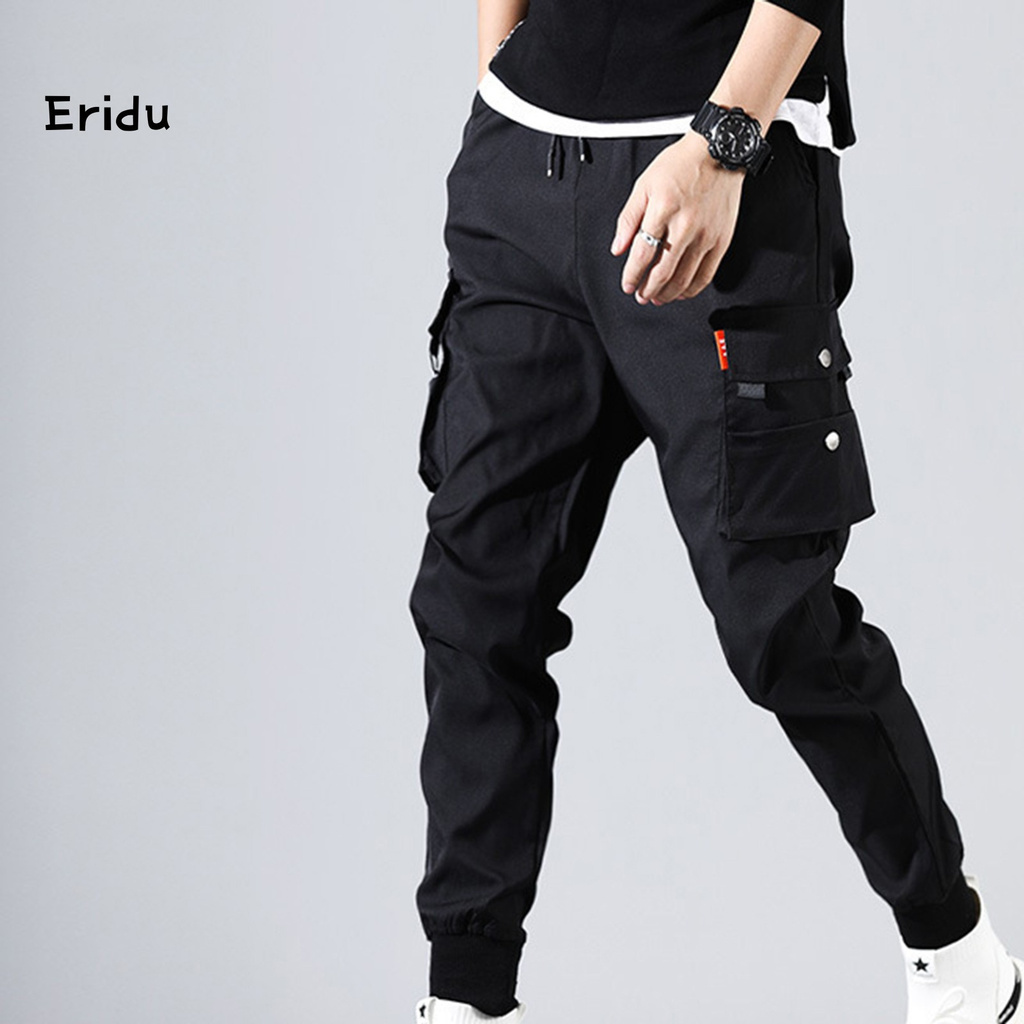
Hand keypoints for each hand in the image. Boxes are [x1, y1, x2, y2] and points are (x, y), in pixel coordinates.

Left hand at [609, 129, 746, 304]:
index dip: (632, 275)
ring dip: (668, 293)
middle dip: (648, 289)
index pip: (642, 253)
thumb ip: (628, 219)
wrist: (719, 151)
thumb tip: (618, 248)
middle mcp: (686, 225)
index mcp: (663, 209)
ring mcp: (706, 234)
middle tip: (641, 296)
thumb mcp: (644, 185)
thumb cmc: (681, 165)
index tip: (627, 284)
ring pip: (685, 277)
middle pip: (663, 271)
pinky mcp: (722, 239)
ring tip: (658, 297)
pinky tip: (682, 292)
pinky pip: (706, 274)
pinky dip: (692, 289)